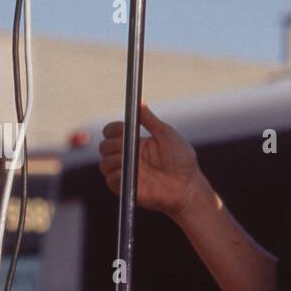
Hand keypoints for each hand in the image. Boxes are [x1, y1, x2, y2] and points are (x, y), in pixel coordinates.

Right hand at [97, 102, 201, 219]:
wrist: (186, 184)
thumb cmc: (181, 159)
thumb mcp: (166, 134)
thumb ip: (149, 120)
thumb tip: (140, 102)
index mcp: (137, 143)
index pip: (113, 133)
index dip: (112, 129)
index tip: (120, 128)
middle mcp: (129, 157)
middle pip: (104, 147)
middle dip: (111, 144)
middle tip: (126, 145)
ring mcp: (126, 172)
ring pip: (104, 164)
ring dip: (113, 159)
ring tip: (129, 160)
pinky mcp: (126, 188)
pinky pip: (110, 180)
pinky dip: (116, 175)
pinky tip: (129, 173)